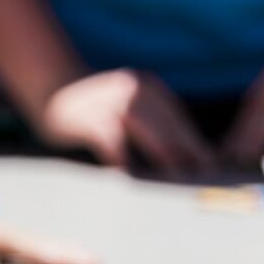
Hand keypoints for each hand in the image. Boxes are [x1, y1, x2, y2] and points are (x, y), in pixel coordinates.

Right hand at [39, 69, 215, 174]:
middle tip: (203, 177)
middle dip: (188, 152)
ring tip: (178, 178)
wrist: (51, 85)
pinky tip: (132, 177)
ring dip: (164, 154)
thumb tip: (183, 155)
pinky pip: (111, 141)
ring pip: (146, 131)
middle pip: (168, 125)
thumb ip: (152, 122)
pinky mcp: (89, 118)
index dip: (196, 143)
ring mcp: (111, 102)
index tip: (212, 166)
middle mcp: (133, 91)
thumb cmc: (96, 106)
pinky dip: (123, 158)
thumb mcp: (129, 103)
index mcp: (148, 88)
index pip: (178, 120)